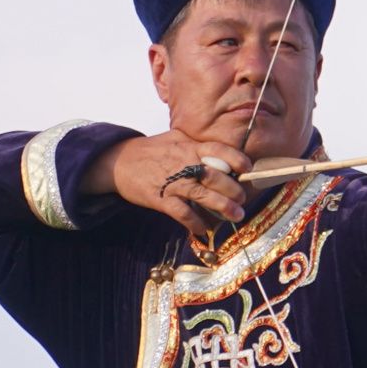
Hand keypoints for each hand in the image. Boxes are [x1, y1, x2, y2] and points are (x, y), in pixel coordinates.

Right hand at [89, 132, 253, 240]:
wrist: (118, 162)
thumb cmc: (151, 150)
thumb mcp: (176, 138)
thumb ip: (198, 144)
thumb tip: (225, 153)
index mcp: (189, 146)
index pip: (218, 149)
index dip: (236, 159)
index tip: (247, 168)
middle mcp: (183, 163)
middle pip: (215, 176)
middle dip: (234, 189)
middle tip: (243, 199)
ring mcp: (172, 181)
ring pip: (202, 194)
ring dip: (222, 206)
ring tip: (236, 215)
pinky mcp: (159, 198)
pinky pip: (181, 212)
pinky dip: (193, 222)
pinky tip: (202, 229)